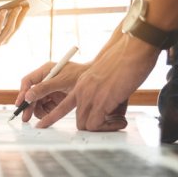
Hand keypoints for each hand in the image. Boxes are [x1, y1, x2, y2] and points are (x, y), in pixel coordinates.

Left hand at [0, 5, 27, 52]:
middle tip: (18, 6)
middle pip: (8, 29)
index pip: (16, 28)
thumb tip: (10, 9)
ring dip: (2, 20)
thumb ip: (1, 23)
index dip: (22, 17)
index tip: (27, 7)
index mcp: (5, 40)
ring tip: (5, 9)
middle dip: (14, 17)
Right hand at [15, 61, 88, 121]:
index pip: (28, 82)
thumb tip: (28, 96)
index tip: (21, 103)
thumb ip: (44, 88)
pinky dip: (46, 113)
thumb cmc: (81, 75)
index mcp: (45, 71)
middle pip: (31, 94)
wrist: (98, 81)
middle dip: (29, 106)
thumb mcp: (61, 81)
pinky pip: (45, 107)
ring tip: (44, 116)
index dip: (22, 93)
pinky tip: (50, 115)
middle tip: (26, 117)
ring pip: (37, 103)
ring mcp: (50, 90)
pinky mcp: (55, 98)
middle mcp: (45, 80)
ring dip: (38, 111)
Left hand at [37, 35, 159, 130]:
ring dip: (102, 128)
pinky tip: (121, 122)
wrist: (133, 48)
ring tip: (118, 122)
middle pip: (79, 120)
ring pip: (85, 125)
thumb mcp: (107, 78)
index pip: (62, 106)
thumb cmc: (126, 60)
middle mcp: (82, 91)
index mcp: (82, 84)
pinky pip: (96, 125)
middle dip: (93, 127)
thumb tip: (113, 112)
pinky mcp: (101, 100)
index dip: (52, 117)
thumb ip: (106, 95)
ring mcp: (90, 96)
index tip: (44, 125)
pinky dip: (108, 127)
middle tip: (111, 124)